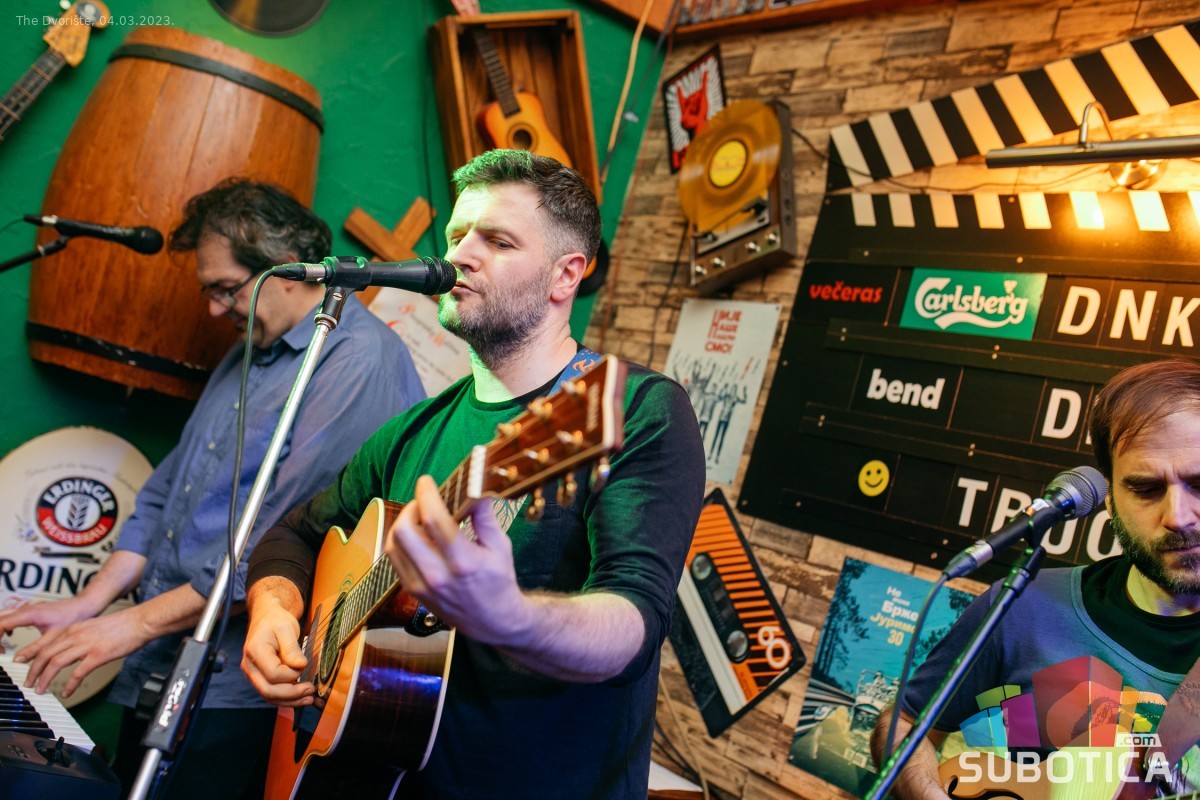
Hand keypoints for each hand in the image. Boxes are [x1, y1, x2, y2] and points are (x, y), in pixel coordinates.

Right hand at [0, 596, 95, 648]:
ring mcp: (27, 608)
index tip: (2, 652)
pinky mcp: (30, 610)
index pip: (0, 625)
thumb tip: (18, 660)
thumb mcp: (54, 637)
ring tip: (3, 646)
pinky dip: (5, 625)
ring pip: (2, 616)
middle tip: (1, 651)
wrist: (84, 605)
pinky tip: (10, 635)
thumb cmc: (73, 617)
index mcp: (28, 614)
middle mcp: (25, 609)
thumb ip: (35, 649)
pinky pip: (9, 615)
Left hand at [15, 607, 148, 697]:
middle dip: (33, 671)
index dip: (31, 656)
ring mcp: (87, 645)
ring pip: (56, 663)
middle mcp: (76, 635)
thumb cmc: (122, 625)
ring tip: (41, 690)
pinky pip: (78, 673)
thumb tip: (70, 650)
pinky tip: (67, 692)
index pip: (46, 643)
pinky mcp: (98, 655)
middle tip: (28, 683)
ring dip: (45, 679)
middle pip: (46, 654)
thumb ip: (79, 637)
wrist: (141, 621)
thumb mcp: (93, 627)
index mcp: (74, 628)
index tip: (24, 664)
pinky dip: (69, 685)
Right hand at [241, 581, 313, 706]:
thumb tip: (300, 666)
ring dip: (290, 700)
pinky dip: (286, 698)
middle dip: (292, 694)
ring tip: (309, 698)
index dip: (291, 675)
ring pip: (269, 696)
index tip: (304, 667)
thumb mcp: (287, 628)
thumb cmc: (276, 620)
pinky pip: (271, 693)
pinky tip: (300, 698)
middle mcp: (249, 666)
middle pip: (268, 690)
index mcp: (255, 651)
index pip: (273, 673)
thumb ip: (292, 648)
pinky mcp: (259, 677)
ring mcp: (253, 674)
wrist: (267, 616)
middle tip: (311, 690)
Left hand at [385, 475, 531, 645]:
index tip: (427, 481)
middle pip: (404, 531)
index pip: (433, 519)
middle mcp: (437, 575)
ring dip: (402, 524)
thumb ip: (485, 517)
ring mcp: (422, 585)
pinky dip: (401, 542)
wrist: (493, 620)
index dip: (426, 494)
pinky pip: (395, 559)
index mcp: (463, 561)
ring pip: (393, 545)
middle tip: (424, 501)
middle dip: (411, 508)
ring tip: (419, 517)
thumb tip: (475, 490)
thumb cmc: (499, 581)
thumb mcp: (500, 546)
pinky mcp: (413, 592)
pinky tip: (417, 536)